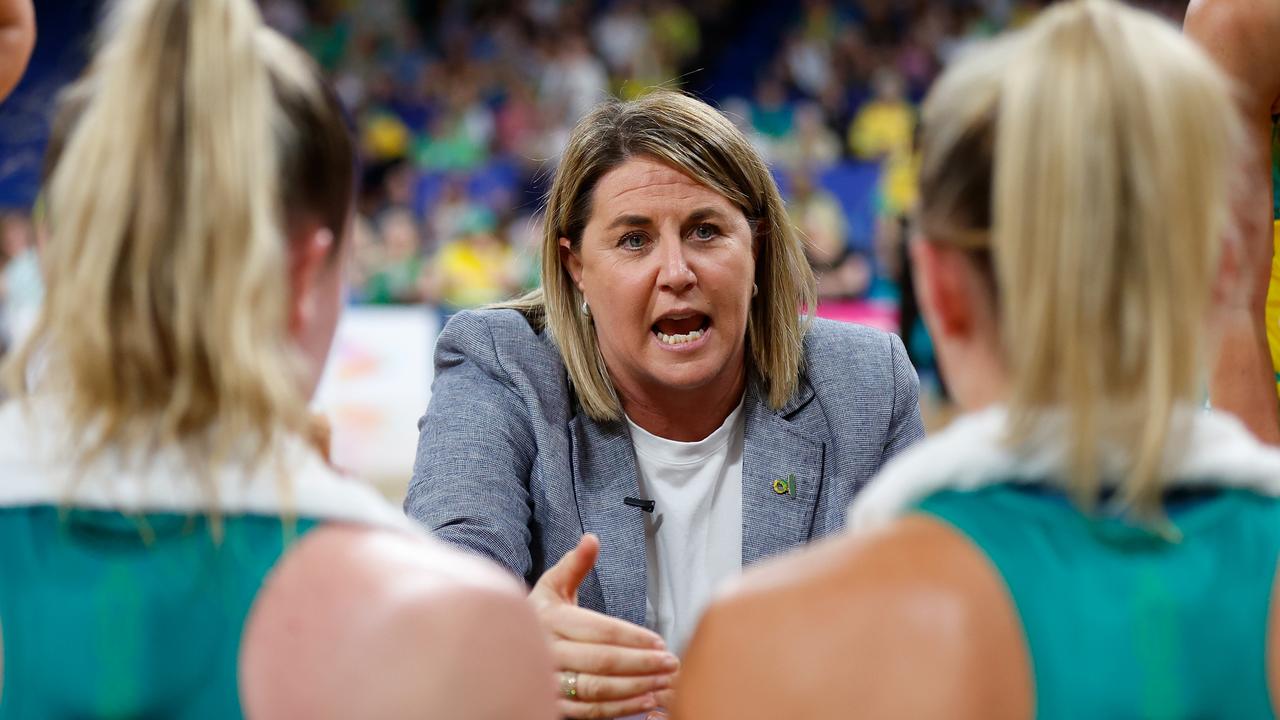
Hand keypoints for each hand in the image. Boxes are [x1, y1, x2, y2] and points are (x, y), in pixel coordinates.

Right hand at [530, 534, 679, 718]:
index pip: (599, 630)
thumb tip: (592, 538)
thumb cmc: (540, 614)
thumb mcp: (552, 585)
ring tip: (664, 683)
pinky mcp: (552, 704)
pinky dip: (620, 709)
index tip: (659, 641)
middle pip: (601, 661)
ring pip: (597, 689)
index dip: (632, 636)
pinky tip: (645, 701)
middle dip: (641, 663)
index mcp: (550, 619)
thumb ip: (575, 564)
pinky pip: (590, 710)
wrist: (504, 648)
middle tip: (670, 663)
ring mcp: (548, 681)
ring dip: (635, 688)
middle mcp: (547, 652)